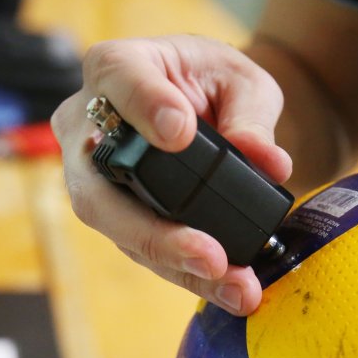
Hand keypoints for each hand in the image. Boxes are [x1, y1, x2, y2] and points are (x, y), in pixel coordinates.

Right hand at [51, 35, 291, 314]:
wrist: (205, 104)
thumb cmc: (213, 82)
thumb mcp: (243, 82)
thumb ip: (254, 116)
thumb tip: (268, 163)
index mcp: (117, 67)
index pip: (118, 79)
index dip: (144, 107)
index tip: (180, 133)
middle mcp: (89, 128)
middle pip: (100, 190)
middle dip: (156, 233)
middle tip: (210, 256)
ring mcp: (96, 181)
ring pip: (122, 233)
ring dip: (181, 266)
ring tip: (237, 286)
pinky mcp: (119, 219)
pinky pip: (147, 252)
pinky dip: (191, 275)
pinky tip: (231, 289)